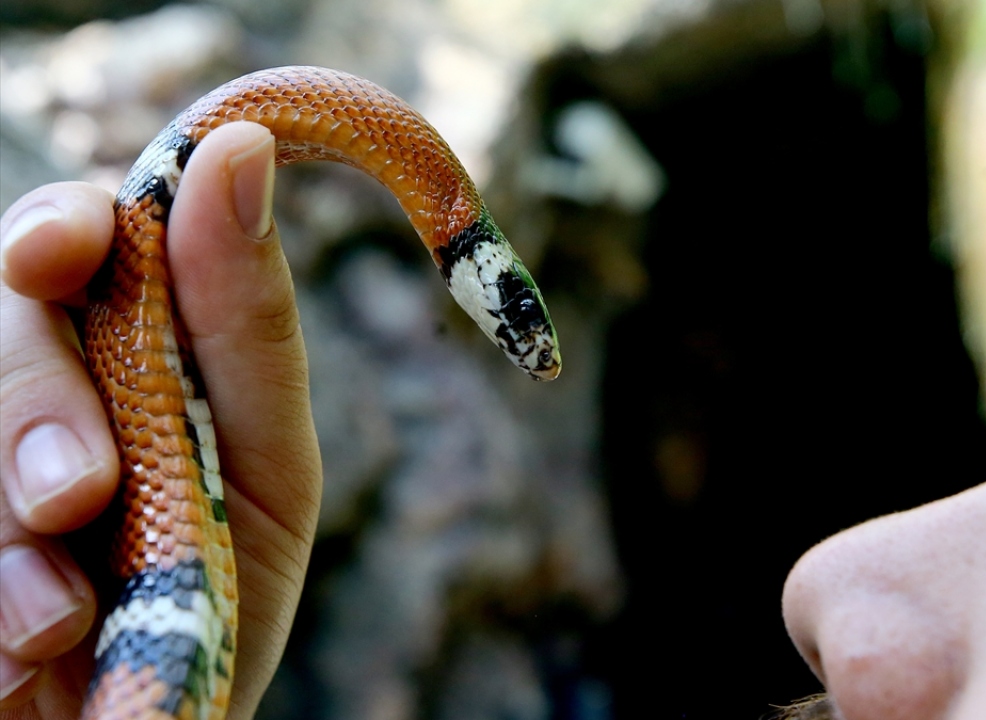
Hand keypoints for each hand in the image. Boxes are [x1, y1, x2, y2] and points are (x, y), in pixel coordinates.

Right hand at [0, 122, 322, 718]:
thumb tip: (237, 151)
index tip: (64, 251)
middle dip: (29, 402)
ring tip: (64, 617)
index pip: (65, 243)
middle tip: (80, 492)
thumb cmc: (220, 589)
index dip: (56, 228)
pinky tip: (28, 653)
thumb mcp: (265, 464)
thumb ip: (246, 325)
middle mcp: (36, 396)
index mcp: (120, 351)